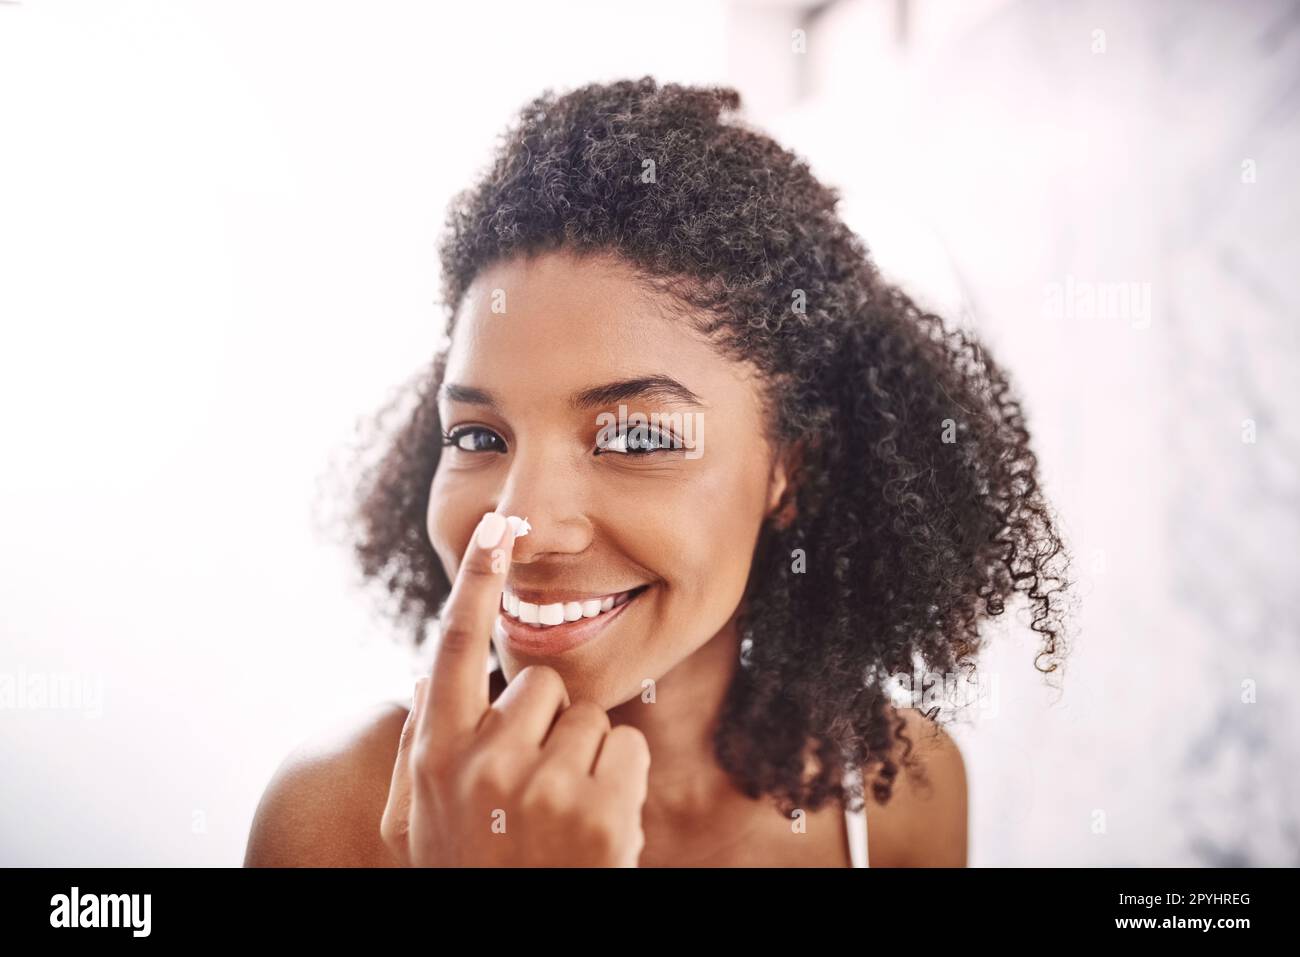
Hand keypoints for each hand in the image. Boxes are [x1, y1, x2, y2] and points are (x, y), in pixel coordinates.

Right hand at [380, 511, 651, 865]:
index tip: (499, 526)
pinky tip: (593, 826)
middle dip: (544, 724)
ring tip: (558, 816)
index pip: (453, 645)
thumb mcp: (414, 818)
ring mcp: (542, 786)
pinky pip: (626, 748)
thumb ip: (419, 741)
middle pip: (539, 683)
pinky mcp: (601, 810)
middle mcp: (482, 761)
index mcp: (435, 754)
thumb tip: (427, 672)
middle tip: (531, 788)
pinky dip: (620, 780)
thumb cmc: (466, 873)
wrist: (510, 949)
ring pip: (587, 718)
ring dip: (582, 757)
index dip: (476, 580)